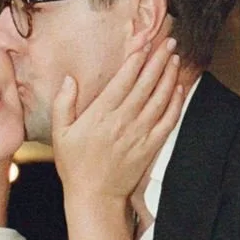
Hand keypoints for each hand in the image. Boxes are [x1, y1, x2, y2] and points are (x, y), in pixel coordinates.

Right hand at [52, 39, 181, 204]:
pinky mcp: (151, 146)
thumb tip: (69, 79)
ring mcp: (140, 133)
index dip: (136, 59)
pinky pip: (168, 121)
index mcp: (101, 114)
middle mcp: (124, 120)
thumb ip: (64, 104)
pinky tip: (179, 90)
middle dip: (159, 60)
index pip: (124, 79)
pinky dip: (176, 104)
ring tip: (175, 59)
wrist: (95, 196)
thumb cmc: (75, 165)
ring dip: (170, 77)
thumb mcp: (60, 133)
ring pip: (160, 99)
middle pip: (146, 84)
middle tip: (168, 43)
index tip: (145, 43)